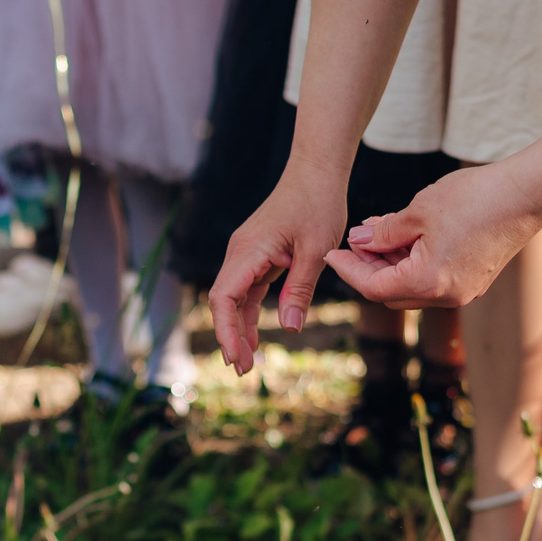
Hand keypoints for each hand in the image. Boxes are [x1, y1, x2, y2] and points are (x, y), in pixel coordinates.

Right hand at [207, 163, 348, 373]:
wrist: (317, 170)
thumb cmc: (318, 203)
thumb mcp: (316, 250)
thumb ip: (300, 290)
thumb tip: (290, 329)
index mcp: (248, 250)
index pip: (222, 297)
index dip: (225, 330)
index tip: (236, 357)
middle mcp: (240, 252)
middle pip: (223, 302)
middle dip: (229, 337)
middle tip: (243, 370)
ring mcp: (247, 253)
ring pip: (234, 298)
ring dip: (238, 329)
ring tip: (247, 362)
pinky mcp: (258, 254)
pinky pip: (247, 289)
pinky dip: (249, 313)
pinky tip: (255, 337)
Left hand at [324, 160, 541, 309]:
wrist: (528, 194)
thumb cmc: (474, 198)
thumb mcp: (419, 211)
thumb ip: (384, 232)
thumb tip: (360, 241)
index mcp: (427, 282)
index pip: (373, 287)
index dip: (348, 269)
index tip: (331, 251)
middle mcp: (445, 296)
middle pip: (391, 292)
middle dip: (368, 268)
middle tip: (354, 241)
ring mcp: (462, 291)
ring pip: (412, 286)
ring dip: (391, 264)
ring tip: (377, 231)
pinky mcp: (473, 281)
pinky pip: (432, 279)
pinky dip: (413, 262)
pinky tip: (405, 236)